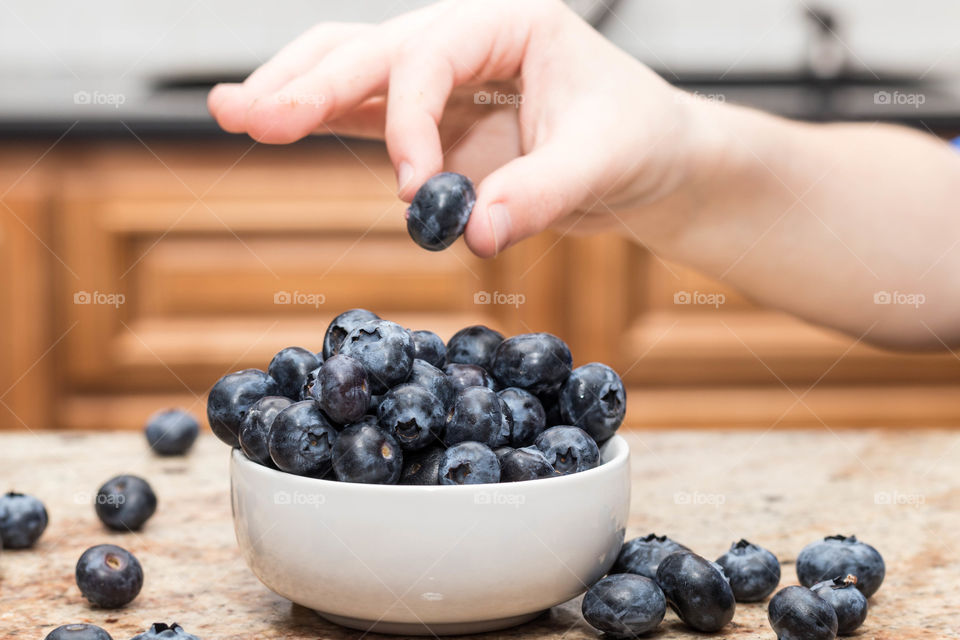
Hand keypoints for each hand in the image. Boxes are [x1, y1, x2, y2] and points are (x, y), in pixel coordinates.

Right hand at [208, 0, 697, 256]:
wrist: (650, 159)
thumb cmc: (638, 140)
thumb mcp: (603, 161)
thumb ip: (538, 194)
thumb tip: (471, 232)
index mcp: (510, 24)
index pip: (431, 56)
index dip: (409, 120)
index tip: (415, 189)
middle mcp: (466, 42)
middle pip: (369, 51)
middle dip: (307, 85)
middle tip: (246, 115)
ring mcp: (444, 81)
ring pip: (352, 72)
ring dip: (294, 94)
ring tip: (232, 113)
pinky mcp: (434, 123)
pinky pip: (366, 115)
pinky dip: (319, 120)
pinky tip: (267, 121)